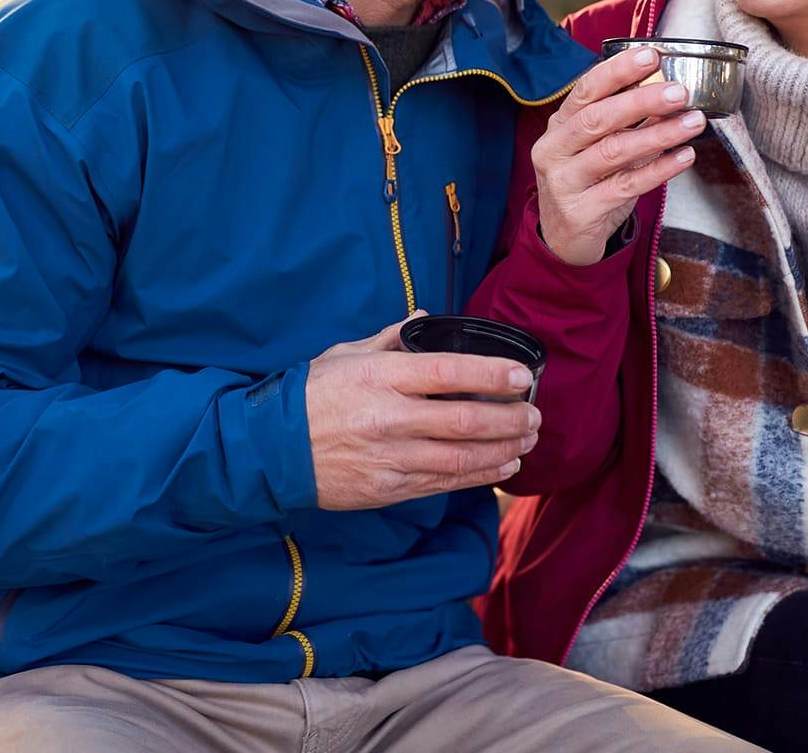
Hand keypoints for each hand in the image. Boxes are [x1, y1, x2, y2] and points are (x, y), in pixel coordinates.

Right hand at [304, 318, 541, 510]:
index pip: (448, 371)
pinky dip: (479, 476)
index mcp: (381, 376)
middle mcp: (390, 417)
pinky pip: (444, 483)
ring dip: (503, 450)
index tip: (522, 376)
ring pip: (462, 458)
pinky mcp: (389, 488)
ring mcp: (390, 456)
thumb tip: (423, 318)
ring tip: (527, 440)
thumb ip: (390, 338)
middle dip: (510, 418)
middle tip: (535, 415)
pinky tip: (501, 465)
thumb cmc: (311, 395)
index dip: (492, 373)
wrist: (273, 450)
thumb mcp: (345, 354)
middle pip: (465, 419)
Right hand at [534, 45, 703, 265]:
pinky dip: (659, 169)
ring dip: (659, 134)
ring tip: (693, 122)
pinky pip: (626, 186)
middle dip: (641, 100)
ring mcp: (564, 181)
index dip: (617, 70)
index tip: (651, 54)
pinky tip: (685, 156)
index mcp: (559, 126)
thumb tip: (667, 89)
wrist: (563, 240)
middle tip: (679, 91)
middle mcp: (554, 150)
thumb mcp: (597, 147)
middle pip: (598, 118)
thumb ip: (624, 122)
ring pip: (614, 151)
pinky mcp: (581, 211)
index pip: (585, 90)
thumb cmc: (587, 184)